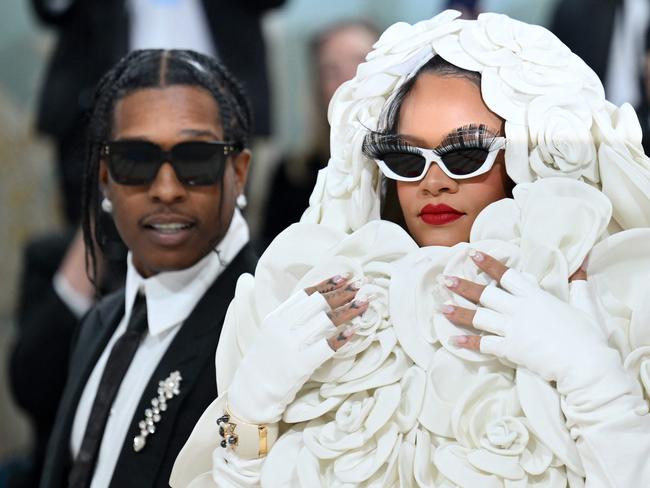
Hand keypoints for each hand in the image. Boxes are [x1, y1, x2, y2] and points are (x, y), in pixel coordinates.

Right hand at [227, 275, 368, 423]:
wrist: (251, 391)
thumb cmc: (267, 361)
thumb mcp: (272, 333)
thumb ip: (291, 319)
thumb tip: (320, 304)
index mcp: (275, 317)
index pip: (305, 294)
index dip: (326, 284)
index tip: (344, 277)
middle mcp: (282, 328)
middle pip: (318, 303)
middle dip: (342, 292)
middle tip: (360, 286)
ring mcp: (291, 345)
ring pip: (325, 320)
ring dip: (348, 310)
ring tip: (364, 303)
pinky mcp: (299, 365)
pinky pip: (325, 347)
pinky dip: (341, 337)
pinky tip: (353, 330)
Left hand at [440, 250, 621, 393]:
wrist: (585, 364)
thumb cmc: (588, 336)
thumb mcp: (584, 306)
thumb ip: (579, 285)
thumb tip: (582, 266)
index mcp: (535, 296)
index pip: (506, 276)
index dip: (488, 263)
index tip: (472, 254)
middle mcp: (519, 310)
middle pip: (485, 295)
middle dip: (463, 286)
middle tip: (445, 279)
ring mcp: (512, 330)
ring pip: (478, 318)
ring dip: (458, 313)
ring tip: (441, 308)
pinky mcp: (509, 350)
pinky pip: (483, 345)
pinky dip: (468, 343)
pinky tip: (453, 340)